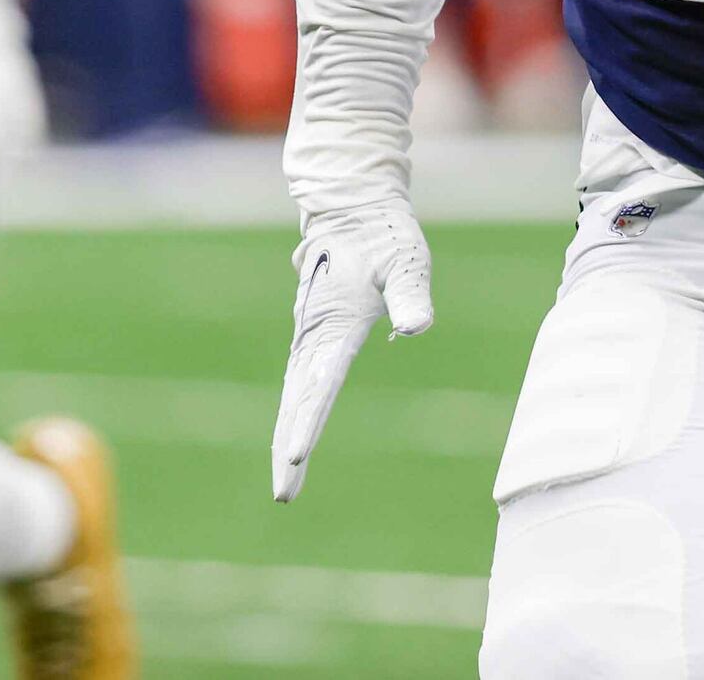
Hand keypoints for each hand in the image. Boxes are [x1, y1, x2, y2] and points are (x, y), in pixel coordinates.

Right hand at [271, 201, 432, 501]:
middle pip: (298, 401)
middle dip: (289, 448)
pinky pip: (300, 385)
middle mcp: (315, 336)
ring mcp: (309, 337)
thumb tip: (418, 326)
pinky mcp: (313, 337)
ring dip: (288, 438)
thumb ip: (411, 294)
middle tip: (285, 493)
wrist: (352, 210)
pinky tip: (291, 443)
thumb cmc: (384, 236)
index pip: (321, 383)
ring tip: (286, 484)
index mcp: (336, 324)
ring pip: (295, 397)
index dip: (308, 422)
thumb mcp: (405, 261)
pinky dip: (294, 416)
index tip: (296, 457)